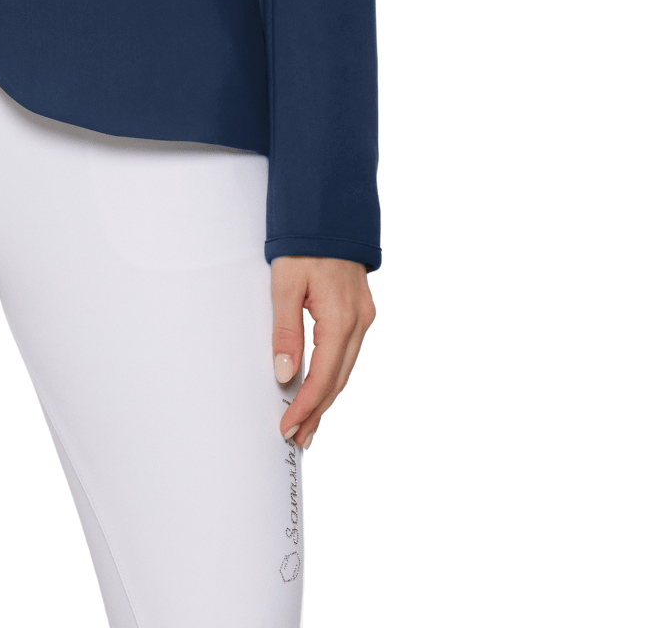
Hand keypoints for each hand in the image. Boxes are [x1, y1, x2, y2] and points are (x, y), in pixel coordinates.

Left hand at [271, 256, 374, 447]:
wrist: (328, 212)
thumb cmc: (304, 242)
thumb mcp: (285, 284)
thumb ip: (285, 331)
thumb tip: (285, 374)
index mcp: (341, 317)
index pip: (324, 376)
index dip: (306, 406)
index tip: (287, 426)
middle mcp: (359, 322)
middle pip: (339, 380)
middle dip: (317, 412)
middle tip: (296, 437)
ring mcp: (364, 317)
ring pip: (346, 370)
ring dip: (326, 398)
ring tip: (307, 424)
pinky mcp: (361, 312)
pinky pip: (348, 354)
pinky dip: (334, 376)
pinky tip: (322, 389)